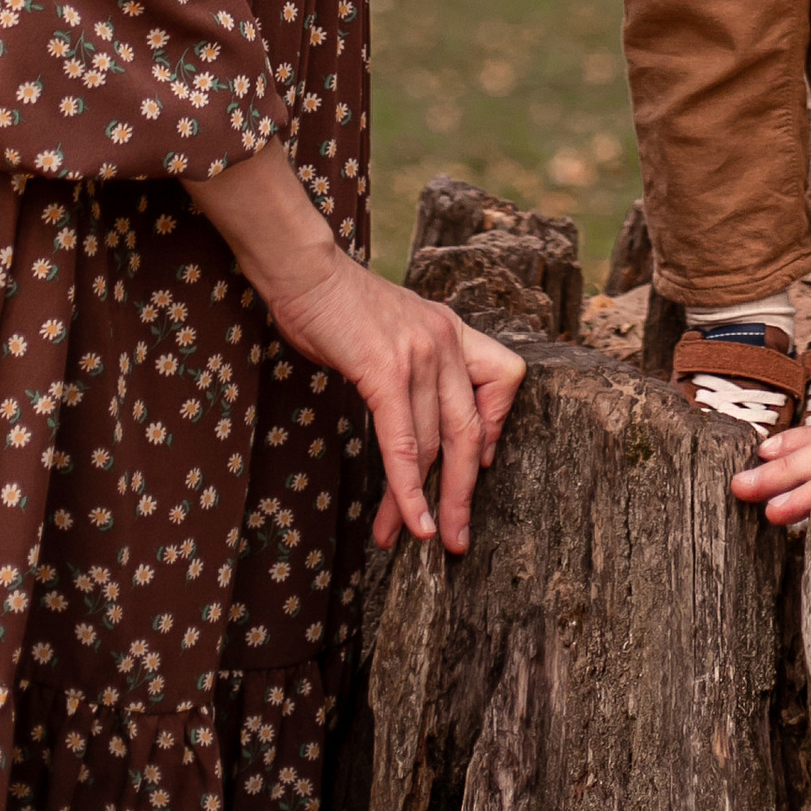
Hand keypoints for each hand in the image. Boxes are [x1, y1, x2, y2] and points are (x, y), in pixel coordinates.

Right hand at [266, 248, 525, 551]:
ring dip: (421, 502)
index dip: (495, 428)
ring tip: (412, 539)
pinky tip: (407, 521)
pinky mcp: (386, 371)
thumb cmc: (338, 305)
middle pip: (470, 431)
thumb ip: (415, 365)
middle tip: (457, 540)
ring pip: (433, 446)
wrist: (305, 271)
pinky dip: (406, 489)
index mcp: (452, 330)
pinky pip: (403, 443)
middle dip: (462, 493)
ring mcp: (420, 355)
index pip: (505, 378)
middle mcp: (445, 342)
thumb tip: (415, 417)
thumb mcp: (395, 329)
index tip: (478, 465)